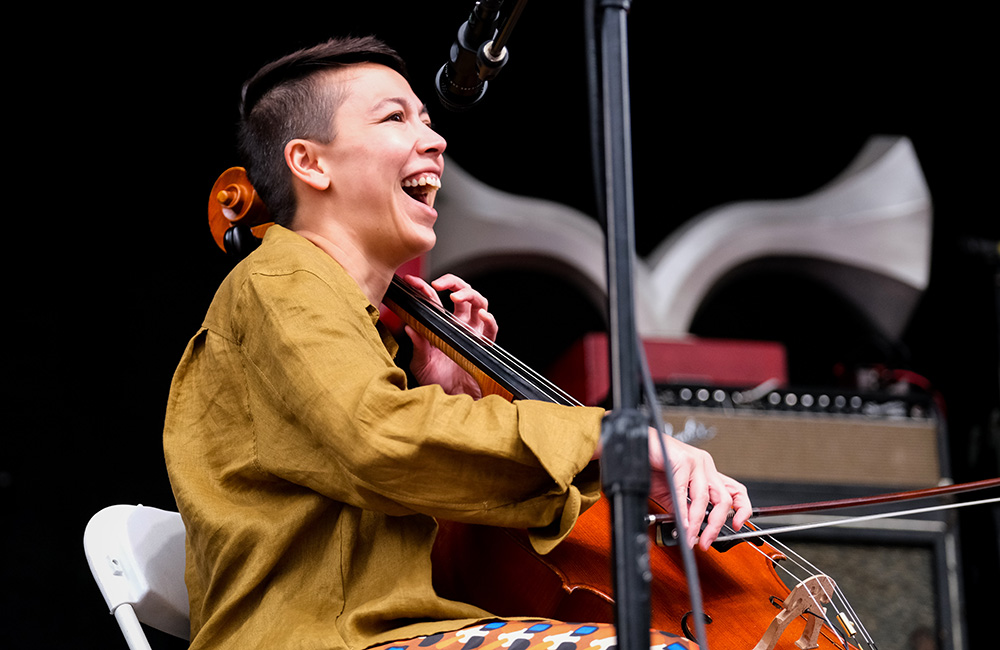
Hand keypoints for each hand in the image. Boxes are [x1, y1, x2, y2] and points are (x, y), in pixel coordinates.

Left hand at [402, 274, 497, 397]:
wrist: (451, 399)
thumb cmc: (436, 381)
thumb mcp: (421, 362)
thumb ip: (418, 344)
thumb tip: (408, 326)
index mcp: (442, 325)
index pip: (435, 300)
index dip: (424, 288)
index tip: (412, 282)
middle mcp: (459, 325)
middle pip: (463, 293)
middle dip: (453, 283)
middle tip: (439, 284)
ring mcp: (473, 334)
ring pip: (479, 303)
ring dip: (469, 294)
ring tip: (456, 297)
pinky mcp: (484, 346)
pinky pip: (491, 330)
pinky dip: (490, 320)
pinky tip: (483, 315)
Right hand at [649, 429, 751, 549]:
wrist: (636, 445)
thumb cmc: (651, 463)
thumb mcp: (670, 492)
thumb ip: (682, 508)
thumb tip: (690, 528)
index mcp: (707, 472)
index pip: (735, 491)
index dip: (742, 509)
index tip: (738, 526)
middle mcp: (705, 465)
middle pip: (724, 499)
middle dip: (716, 525)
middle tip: (706, 541)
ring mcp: (695, 461)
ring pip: (705, 498)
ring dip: (697, 523)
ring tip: (690, 535)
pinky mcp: (682, 460)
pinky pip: (684, 492)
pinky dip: (683, 511)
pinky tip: (682, 522)